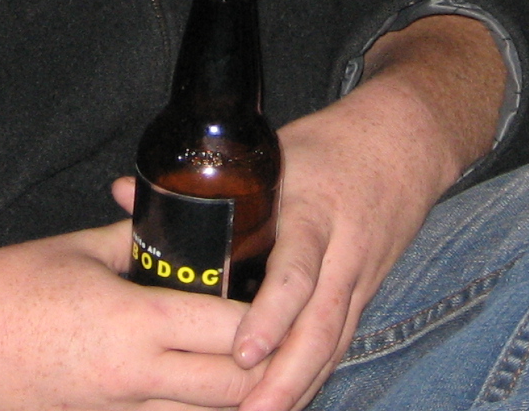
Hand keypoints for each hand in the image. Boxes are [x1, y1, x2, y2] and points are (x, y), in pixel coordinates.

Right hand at [0, 218, 264, 410]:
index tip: (284, 301)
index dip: (269, 320)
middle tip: (283, 343)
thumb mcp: (81, 251)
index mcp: (138, 321)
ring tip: (254, 373)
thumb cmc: (10, 289)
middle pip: (234, 390)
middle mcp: (137, 378)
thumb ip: (141, 241)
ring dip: (234, 400)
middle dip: (267, 370)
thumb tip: (180, 227)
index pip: (233, 330)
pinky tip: (199, 394)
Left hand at [225, 15, 505, 410]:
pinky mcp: (365, 293)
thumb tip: (123, 193)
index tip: (243, 351)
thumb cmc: (329, 146)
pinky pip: (339, 343)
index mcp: (313, 213)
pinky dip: (315, 376)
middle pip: (319, 327)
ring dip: (300, 387)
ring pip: (333, 345)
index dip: (272, 316)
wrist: (406, 143)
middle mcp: (342, 253)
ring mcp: (359, 278)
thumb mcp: (271, 149)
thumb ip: (201, 180)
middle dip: (285, 377)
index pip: (296, 273)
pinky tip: (287, 402)